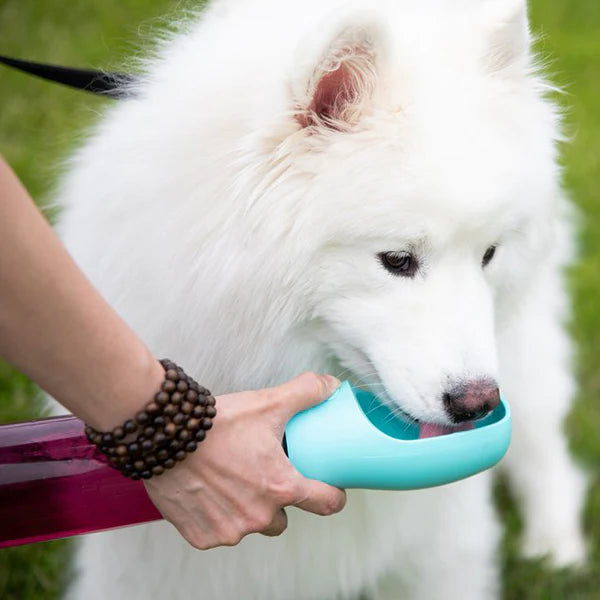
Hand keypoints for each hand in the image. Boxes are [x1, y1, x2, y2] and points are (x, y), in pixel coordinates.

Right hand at [143, 371, 345, 548]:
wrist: (166, 435)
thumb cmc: (217, 423)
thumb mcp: (268, 403)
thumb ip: (305, 393)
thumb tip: (330, 385)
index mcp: (281, 487)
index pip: (326, 503)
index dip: (332, 496)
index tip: (330, 490)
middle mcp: (259, 515)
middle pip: (282, 518)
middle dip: (276, 501)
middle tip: (262, 476)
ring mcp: (230, 530)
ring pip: (251, 525)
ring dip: (246, 510)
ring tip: (232, 481)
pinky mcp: (202, 536)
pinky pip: (219, 532)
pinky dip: (217, 516)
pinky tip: (208, 492)